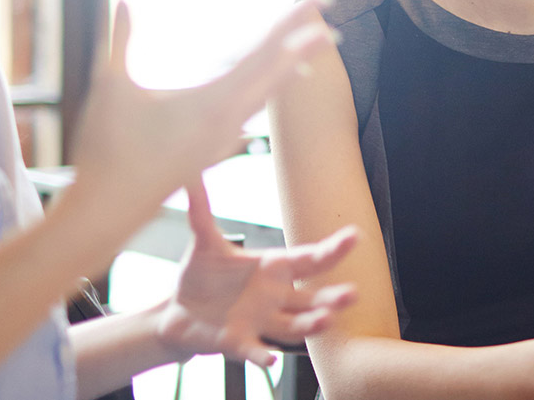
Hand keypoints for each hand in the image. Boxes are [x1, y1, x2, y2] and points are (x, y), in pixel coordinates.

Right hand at [68, 0, 335, 230]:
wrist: (109, 212)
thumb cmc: (107, 151)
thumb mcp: (110, 86)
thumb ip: (118, 38)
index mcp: (212, 102)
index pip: (263, 55)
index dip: (291, 26)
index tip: (317, 3)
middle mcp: (227, 121)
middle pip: (277, 72)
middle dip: (304, 42)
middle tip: (329, 15)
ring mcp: (222, 138)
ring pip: (266, 94)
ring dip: (288, 66)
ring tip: (308, 48)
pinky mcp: (212, 150)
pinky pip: (251, 111)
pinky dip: (266, 89)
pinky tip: (268, 85)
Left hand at [156, 177, 357, 365]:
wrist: (179, 309)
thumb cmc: (201, 274)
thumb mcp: (203, 240)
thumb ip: (201, 210)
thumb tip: (190, 173)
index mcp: (272, 267)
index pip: (308, 258)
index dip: (332, 249)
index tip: (354, 236)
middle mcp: (274, 297)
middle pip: (311, 297)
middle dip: (333, 297)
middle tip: (353, 293)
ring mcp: (260, 322)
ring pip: (293, 326)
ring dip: (310, 324)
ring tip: (326, 319)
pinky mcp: (240, 342)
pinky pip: (256, 351)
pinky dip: (263, 356)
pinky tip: (271, 360)